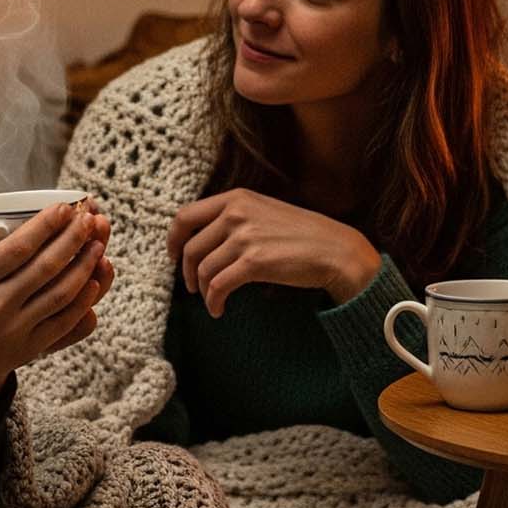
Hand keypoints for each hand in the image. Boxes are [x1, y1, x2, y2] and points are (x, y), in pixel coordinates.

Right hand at [0, 201, 114, 406]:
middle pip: (45, 266)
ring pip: (58, 293)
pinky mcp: (25, 349)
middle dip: (72, 239)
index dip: (45, 225)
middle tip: (89, 218)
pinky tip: (92, 285)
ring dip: (82, 267)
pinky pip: (60, 323)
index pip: (18, 247)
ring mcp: (14, 329)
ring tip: (98, 245)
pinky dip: (80, 303)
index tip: (63, 208)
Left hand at [167, 189, 378, 317]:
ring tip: (211, 300)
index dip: (173, 240)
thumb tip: (201, 239)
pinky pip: (218, 286)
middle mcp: (236, 213)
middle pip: (190, 247)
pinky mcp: (254, 262)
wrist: (335, 251)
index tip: (174, 257)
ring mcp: (245, 236)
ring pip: (202, 269)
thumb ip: (234, 217)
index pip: (185, 216)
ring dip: (203, 291)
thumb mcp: (264, 211)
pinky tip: (219, 310)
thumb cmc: (302, 234)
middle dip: (186, 272)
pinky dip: (213, 302)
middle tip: (193, 286)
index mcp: (236, 197)